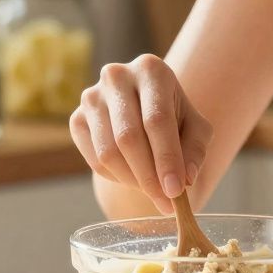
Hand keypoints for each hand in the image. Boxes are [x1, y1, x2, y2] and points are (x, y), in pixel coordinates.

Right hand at [69, 54, 213, 213]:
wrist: (144, 107)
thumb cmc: (175, 116)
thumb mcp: (196, 128)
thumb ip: (195, 151)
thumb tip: (184, 179)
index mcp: (150, 70)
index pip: (156, 120)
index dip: (166, 158)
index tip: (176, 191)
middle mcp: (116, 76)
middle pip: (129, 137)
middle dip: (149, 177)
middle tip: (165, 202)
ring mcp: (92, 97)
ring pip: (108, 152)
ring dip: (133, 181)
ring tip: (154, 192)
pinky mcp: (77, 118)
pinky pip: (95, 159)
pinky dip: (116, 177)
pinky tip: (134, 177)